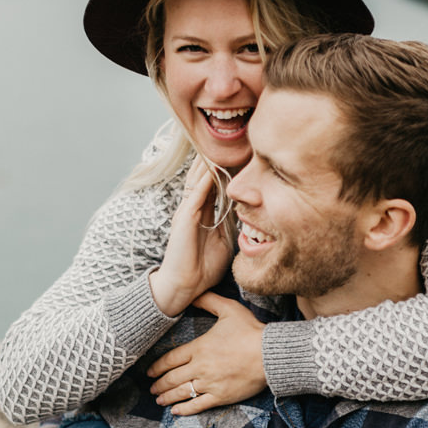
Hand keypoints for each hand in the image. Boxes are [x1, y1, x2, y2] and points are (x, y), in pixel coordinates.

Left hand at [148, 294, 266, 414]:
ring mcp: (210, 383)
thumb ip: (209, 301)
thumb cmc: (251, 331)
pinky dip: (185, 409)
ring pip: (182, 392)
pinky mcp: (221, 396)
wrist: (270, 354)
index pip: (171, 359)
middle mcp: (200, 367)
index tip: (149, 372)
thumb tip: (193, 294)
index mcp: (199, 348)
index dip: (157, 367)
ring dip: (167, 397)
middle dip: (159, 384)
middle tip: (151, 388)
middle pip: (173, 378)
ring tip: (159, 400)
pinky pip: (198, 405)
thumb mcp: (229, 309)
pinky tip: (176, 411)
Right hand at [149, 159, 233, 318]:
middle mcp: (193, 208)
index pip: (214, 185)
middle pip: (204, 177)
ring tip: (220, 144)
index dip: (225, 170)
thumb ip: (229, 225)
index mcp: (202, 214)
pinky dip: (205, 178)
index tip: (240, 154)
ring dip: (209, 163)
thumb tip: (244, 213)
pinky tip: (213, 165)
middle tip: (232, 141)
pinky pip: (196, 193)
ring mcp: (187, 211)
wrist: (184, 286)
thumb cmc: (203, 268)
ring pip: (198, 180)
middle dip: (215, 160)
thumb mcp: (223, 242)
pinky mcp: (185, 217)